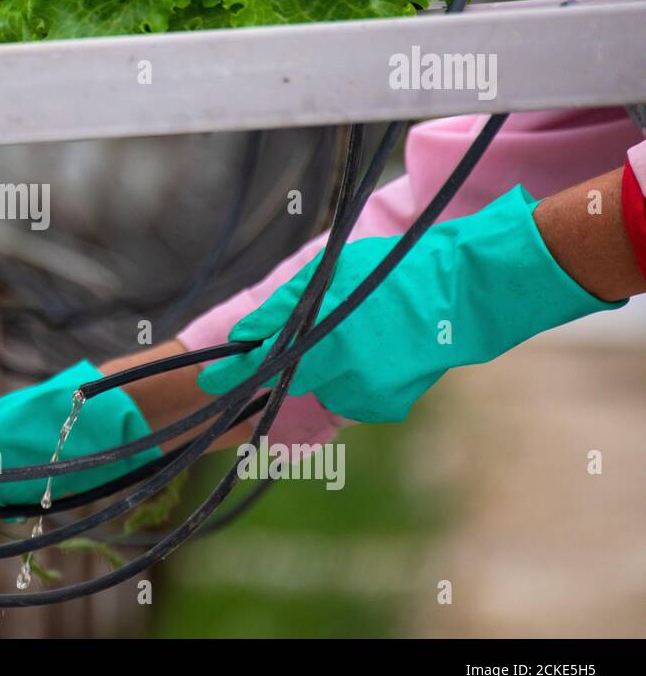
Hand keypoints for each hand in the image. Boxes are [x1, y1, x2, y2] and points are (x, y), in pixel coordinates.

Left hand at [198, 186, 621, 422]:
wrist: (466, 292)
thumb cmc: (397, 271)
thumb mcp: (335, 274)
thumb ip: (286, 307)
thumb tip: (246, 334)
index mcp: (327, 333)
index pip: (265, 362)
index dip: (233, 373)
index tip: (209, 379)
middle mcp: (343, 369)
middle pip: (292, 377)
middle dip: (283, 365)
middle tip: (294, 343)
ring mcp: (367, 390)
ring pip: (323, 388)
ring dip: (324, 370)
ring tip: (358, 335)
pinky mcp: (387, 404)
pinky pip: (353, 397)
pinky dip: (354, 380)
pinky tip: (377, 353)